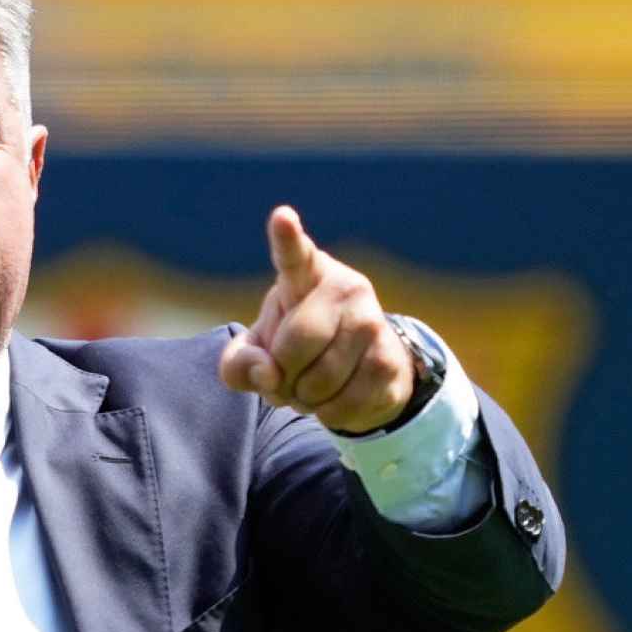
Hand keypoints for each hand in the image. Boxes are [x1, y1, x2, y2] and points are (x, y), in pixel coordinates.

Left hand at [218, 205, 413, 433]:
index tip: (282, 217)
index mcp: (305, 276)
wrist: (356, 373)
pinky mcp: (391, 361)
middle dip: (281, 375)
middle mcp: (345, 289)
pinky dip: (327, 414)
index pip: (293, 255)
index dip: (286, 238)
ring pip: (319, 382)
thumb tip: (269, 374)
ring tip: (309, 386)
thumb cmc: (292, 350)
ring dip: (303, 400)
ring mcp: (373, 323)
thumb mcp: (254, 354)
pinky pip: (342, 406)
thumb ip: (240, 364)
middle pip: (296, 345)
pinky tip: (334, 397)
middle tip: (284, 377)